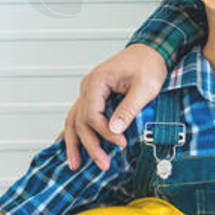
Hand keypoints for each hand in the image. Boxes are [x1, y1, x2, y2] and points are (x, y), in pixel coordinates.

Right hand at [61, 43, 167, 171]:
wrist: (151, 51)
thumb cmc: (149, 65)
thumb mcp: (144, 87)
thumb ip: (129, 108)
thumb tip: (115, 129)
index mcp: (98, 81)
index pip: (92, 114)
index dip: (104, 132)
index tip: (121, 143)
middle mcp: (88, 86)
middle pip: (81, 120)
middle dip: (90, 145)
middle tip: (103, 164)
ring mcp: (89, 91)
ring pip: (74, 120)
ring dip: (73, 143)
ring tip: (74, 164)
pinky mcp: (94, 96)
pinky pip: (78, 115)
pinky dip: (72, 131)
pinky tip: (63, 143)